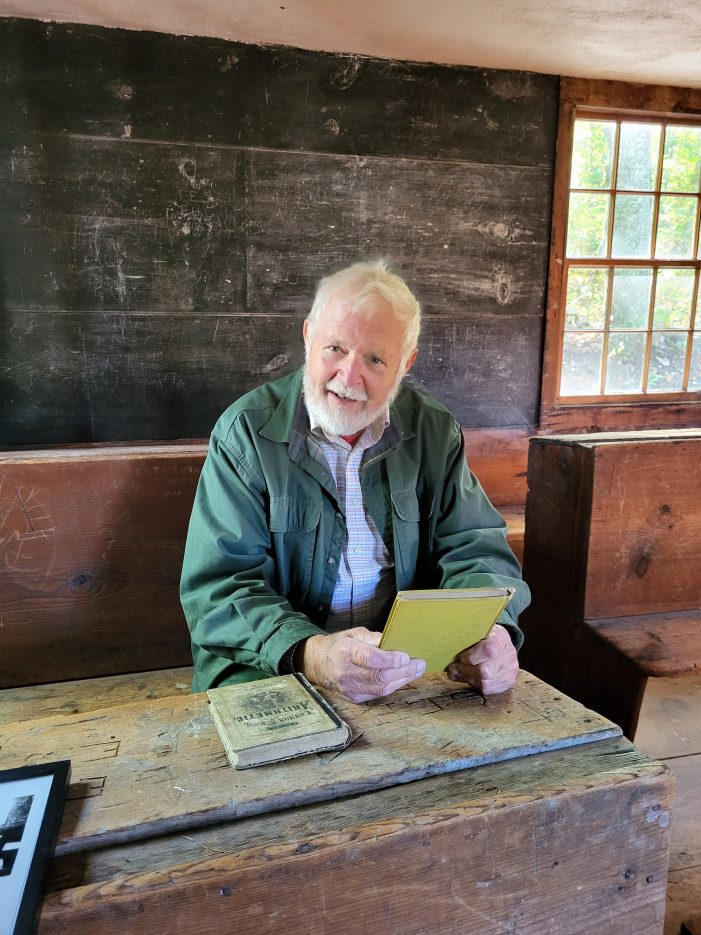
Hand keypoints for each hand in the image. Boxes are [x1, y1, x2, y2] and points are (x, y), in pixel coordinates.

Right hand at [298, 627, 425, 702]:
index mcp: (345, 652)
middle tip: (420, 663)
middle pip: (379, 676)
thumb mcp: (354, 634)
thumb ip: (374, 639)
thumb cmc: (340, 646)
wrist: (319, 664)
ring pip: (381, 688)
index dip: (390, 659)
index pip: (370, 659)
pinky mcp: (355, 698)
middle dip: (403, 671)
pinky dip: (393, 685)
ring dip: (403, 679)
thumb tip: (395, 642)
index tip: (406, 656)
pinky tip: (403, 677)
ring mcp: (350, 688)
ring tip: (417, 670)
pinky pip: (379, 694)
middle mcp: (346, 672)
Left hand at [446, 624, 517, 694]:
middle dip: (465, 670)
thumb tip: (450, 649)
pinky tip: (468, 677)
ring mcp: (509, 671)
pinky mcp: (507, 683)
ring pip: (484, 682)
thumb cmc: (487, 637)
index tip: (461, 656)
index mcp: (500, 638)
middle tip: (453, 667)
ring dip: (467, 678)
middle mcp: (508, 656)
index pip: (488, 650)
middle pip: (484, 671)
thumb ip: (467, 638)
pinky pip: (487, 689)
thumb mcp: (479, 630)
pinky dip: (474, 684)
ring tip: (457, 672)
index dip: (471, 656)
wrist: (505, 646)